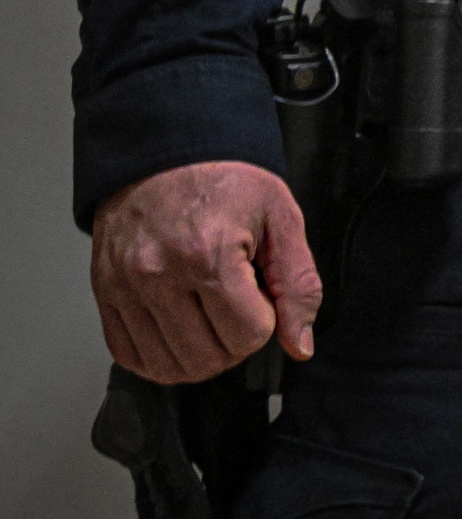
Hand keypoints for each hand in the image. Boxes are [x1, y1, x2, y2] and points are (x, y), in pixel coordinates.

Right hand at [90, 161, 321, 383]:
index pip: (249, 335)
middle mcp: (160, 274)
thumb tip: (300, 346)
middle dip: (236, 343)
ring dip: (200, 355)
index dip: (266, 320)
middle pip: (209, 358)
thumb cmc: (226, 180)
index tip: (260, 292)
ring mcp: (125, 286)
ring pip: (168, 367)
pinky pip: (129, 356)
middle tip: (238, 306)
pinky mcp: (104, 292)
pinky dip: (159, 357)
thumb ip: (298, 283)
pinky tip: (179, 330)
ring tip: (210, 316)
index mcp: (210, 253)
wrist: (166, 151)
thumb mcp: (281, 217)